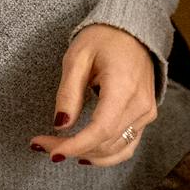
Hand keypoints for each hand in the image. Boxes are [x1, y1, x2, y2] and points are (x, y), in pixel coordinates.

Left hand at [29, 24, 157, 165]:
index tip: (52, 151)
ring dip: (87, 154)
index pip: (101, 129)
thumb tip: (61, 124)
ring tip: (60, 149)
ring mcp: (146, 114)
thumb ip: (68, 93)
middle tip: (43, 144)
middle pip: (106, 142)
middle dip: (73, 148)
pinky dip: (106, 155)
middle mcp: (140, 106)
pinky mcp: (145, 118)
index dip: (76, 144)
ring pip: (117, 150)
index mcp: (124, 88)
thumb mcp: (77, 59)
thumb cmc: (104, 40)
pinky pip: (128, 146)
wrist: (133, 34)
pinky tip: (86, 155)